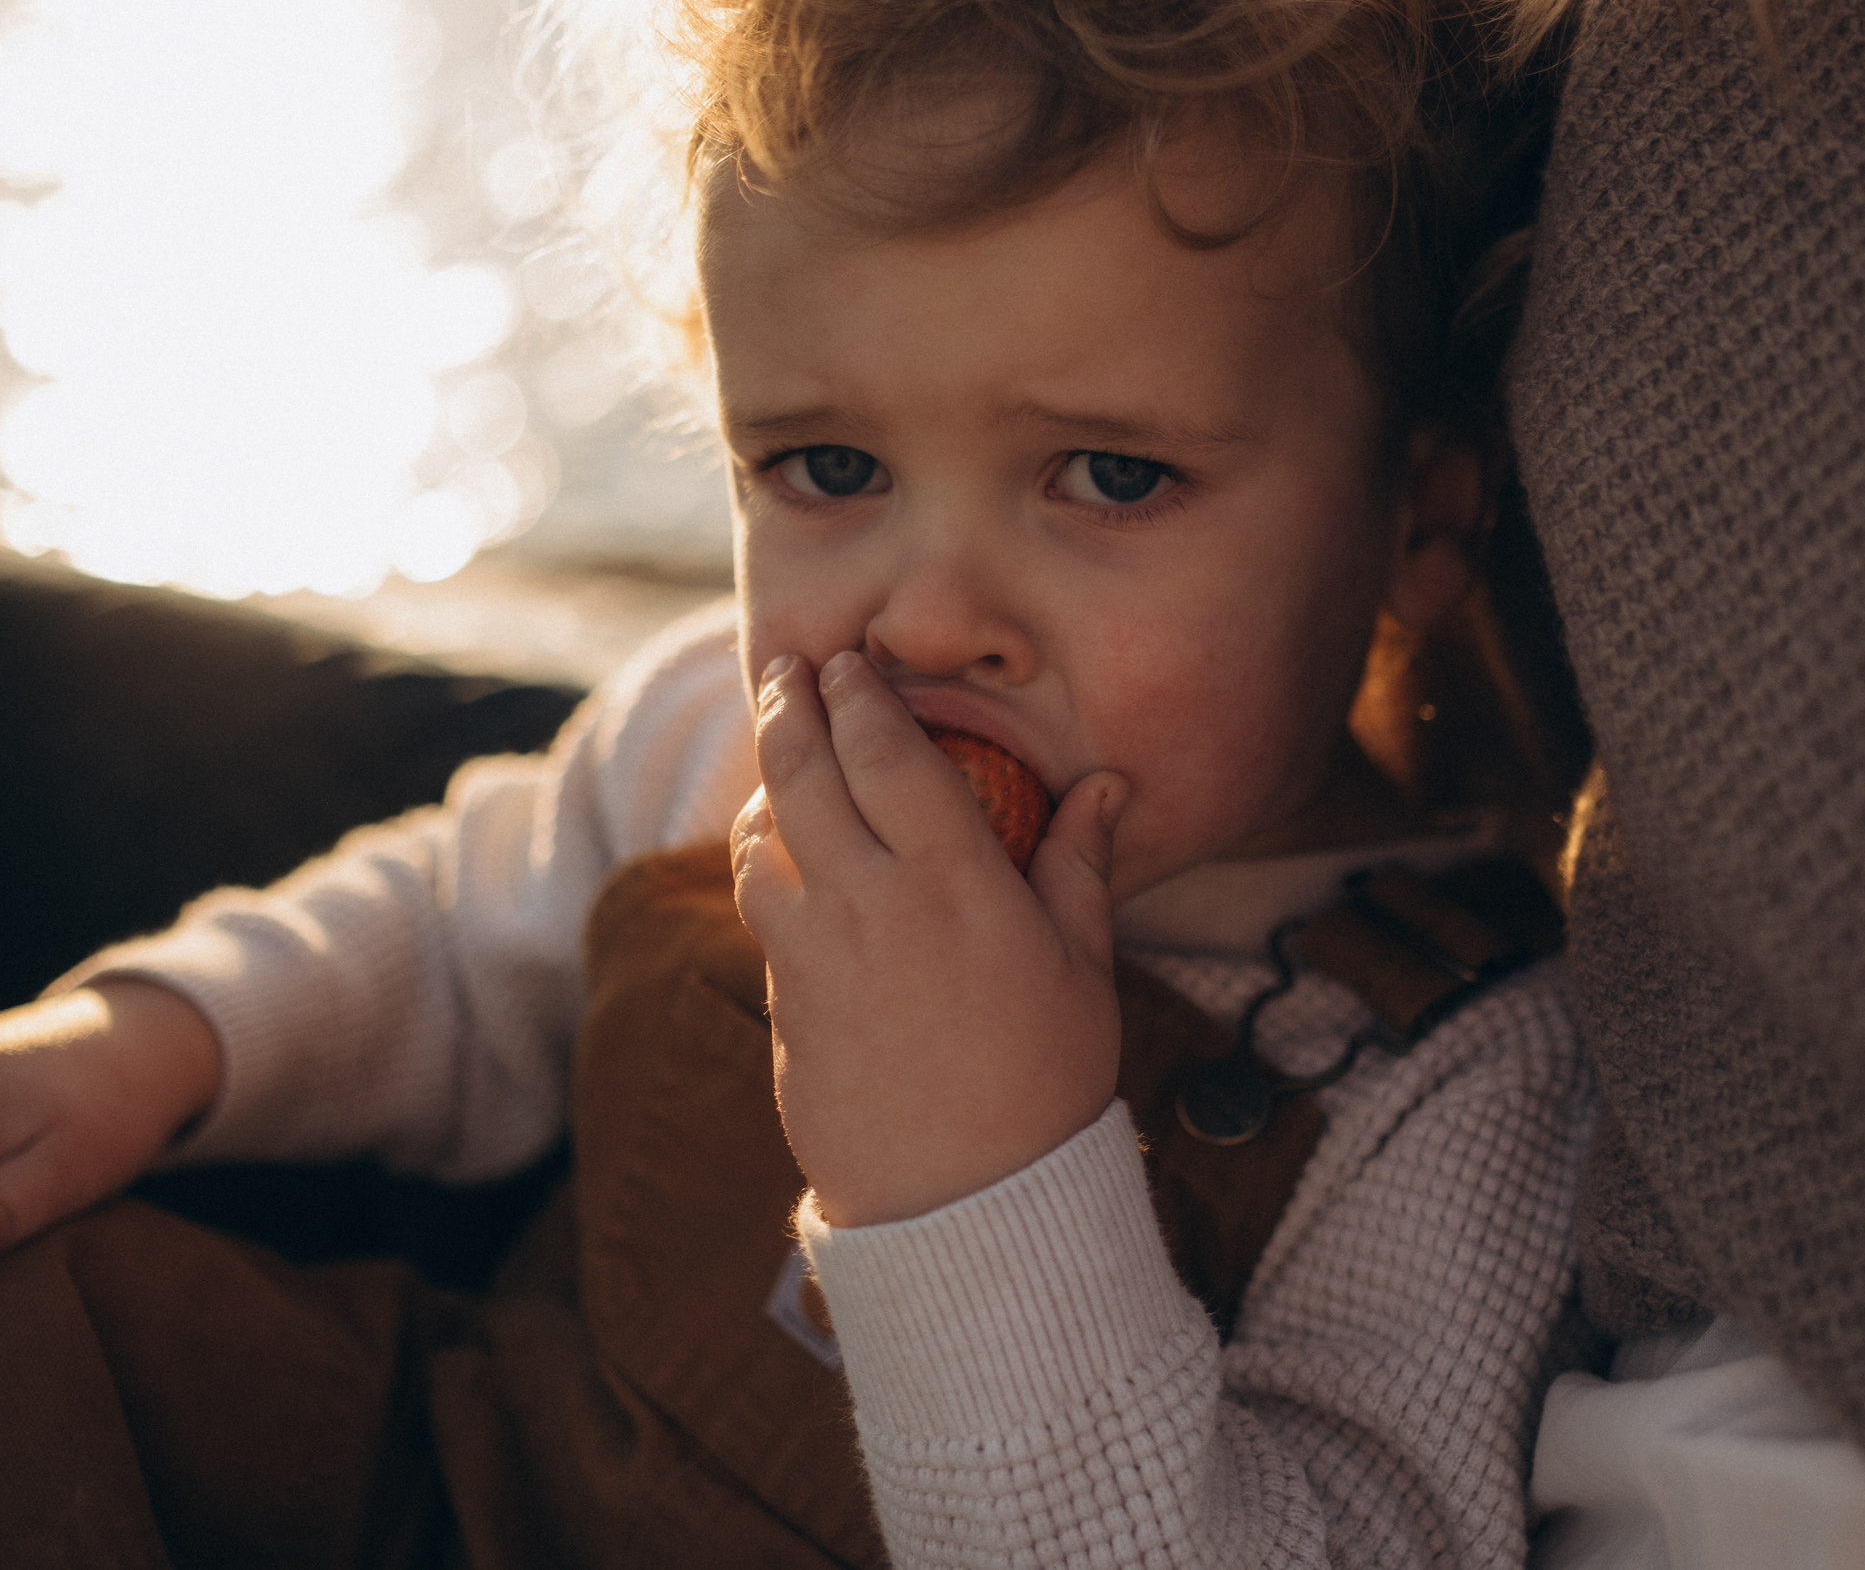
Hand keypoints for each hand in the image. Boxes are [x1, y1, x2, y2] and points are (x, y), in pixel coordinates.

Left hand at [733, 651, 1128, 1227]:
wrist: (967, 1203)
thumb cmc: (1045, 1081)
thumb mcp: (1082, 967)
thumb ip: (1078, 863)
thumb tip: (1103, 784)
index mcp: (955, 883)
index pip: (887, 754)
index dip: (858, 696)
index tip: (844, 661)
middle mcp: (871, 904)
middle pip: (803, 774)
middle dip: (787, 707)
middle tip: (783, 668)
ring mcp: (814, 954)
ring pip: (761, 841)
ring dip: (764, 788)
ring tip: (779, 761)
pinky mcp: (783, 1004)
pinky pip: (762, 911)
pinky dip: (765, 865)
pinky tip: (782, 857)